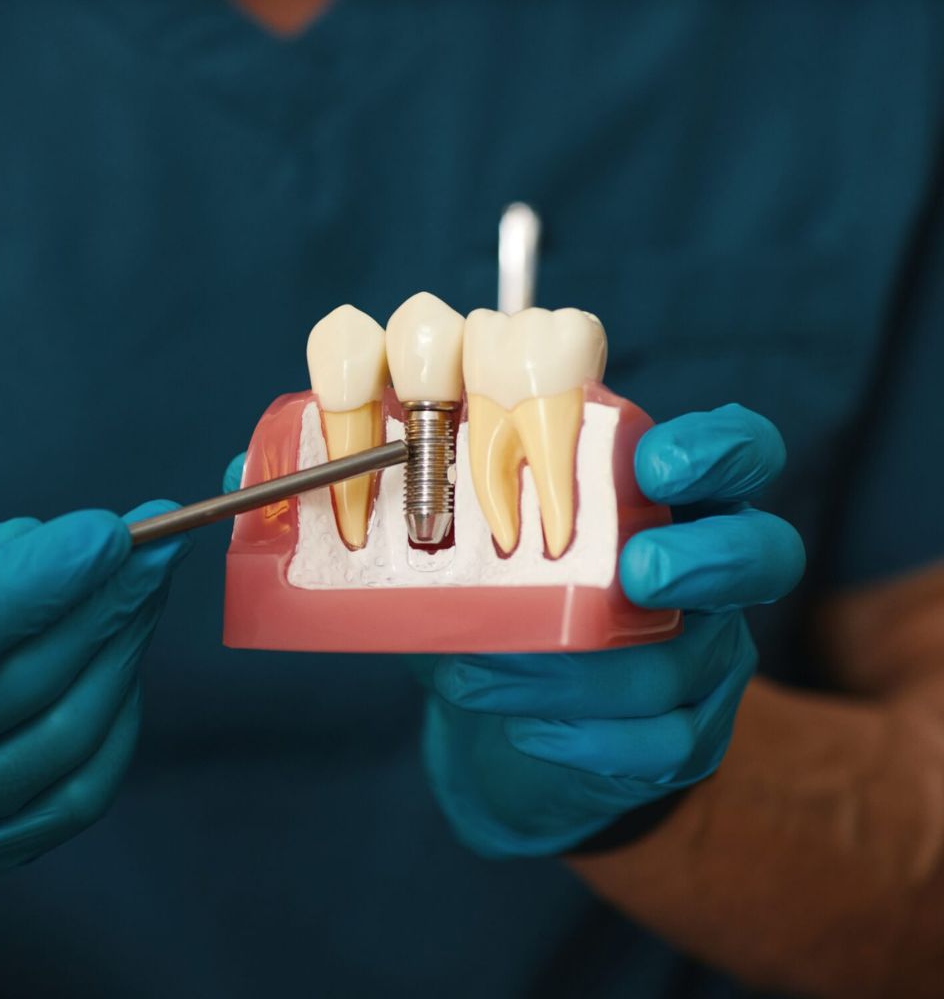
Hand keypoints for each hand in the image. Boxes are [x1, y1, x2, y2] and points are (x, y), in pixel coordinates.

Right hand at [0, 501, 189, 878]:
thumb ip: (8, 562)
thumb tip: (111, 541)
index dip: (43, 579)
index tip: (112, 533)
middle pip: (27, 683)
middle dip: (110, 603)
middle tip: (161, 546)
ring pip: (66, 735)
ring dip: (125, 651)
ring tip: (148, 590)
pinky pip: (83, 792)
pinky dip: (118, 721)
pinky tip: (124, 668)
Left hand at [423, 404, 805, 857]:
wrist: (520, 714)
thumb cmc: (521, 595)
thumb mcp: (514, 537)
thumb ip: (501, 503)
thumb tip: (427, 478)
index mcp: (680, 502)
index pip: (741, 453)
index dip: (721, 450)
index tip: (654, 464)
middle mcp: (714, 576)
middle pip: (766, 556)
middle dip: (708, 559)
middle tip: (639, 570)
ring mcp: (710, 660)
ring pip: (678, 664)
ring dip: (577, 671)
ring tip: (480, 672)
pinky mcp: (690, 735)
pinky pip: (661, 744)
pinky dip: (586, 738)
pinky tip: (527, 730)